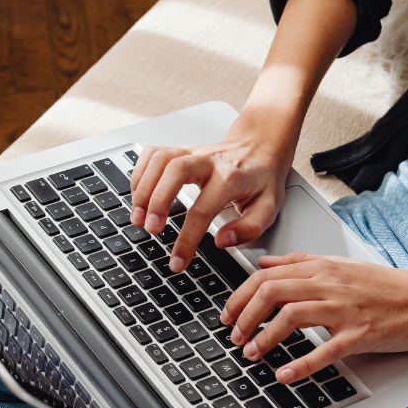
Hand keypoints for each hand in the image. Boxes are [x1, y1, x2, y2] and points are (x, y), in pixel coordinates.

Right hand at [129, 113, 295, 272]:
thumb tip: (221, 241)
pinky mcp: (181, 149)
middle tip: (150, 229)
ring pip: (160, 159)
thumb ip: (249, 228)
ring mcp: (192, 151)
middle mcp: (209, 160)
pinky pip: (153, 154)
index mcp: (232, 177)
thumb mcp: (269, 207)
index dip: (187, 239)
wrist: (261, 146)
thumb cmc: (262, 178)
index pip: (203, 210)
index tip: (177, 261)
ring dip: (143, 188)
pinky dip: (140, 173)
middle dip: (157, 201)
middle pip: (174, 171)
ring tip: (138, 217)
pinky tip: (138, 194)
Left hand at [219, 252, 407, 383]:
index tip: (228, 313)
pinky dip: (300, 364)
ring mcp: (345, 308)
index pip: (267, 275)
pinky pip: (324, 350)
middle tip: (233, 335)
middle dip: (244, 315)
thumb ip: (300, 263)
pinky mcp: (361, 334)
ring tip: (251, 353)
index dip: (240, 295)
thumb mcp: (341, 265)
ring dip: (264, 336)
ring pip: (291, 315)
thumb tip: (264, 263)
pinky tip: (283, 374)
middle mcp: (330, 283)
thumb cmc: (389, 288)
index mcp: (323, 266)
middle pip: (271, 291)